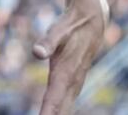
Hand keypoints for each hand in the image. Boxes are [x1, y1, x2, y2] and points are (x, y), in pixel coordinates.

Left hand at [35, 0, 108, 114]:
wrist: (91, 22)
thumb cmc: (71, 27)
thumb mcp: (57, 32)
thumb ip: (47, 43)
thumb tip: (37, 52)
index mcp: (65, 74)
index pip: (54, 101)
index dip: (47, 114)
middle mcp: (71, 83)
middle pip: (60, 110)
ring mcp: (75, 83)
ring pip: (65, 107)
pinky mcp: (74, 81)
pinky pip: (66, 102)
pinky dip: (60, 111)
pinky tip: (55, 113)